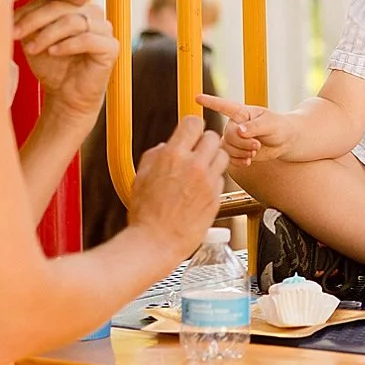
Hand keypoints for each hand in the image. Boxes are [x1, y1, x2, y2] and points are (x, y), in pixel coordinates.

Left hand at [16, 0, 113, 115]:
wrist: (66, 98)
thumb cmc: (52, 67)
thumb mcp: (35, 39)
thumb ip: (30, 20)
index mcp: (76, 7)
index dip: (29, 10)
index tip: (10, 23)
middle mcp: (93, 13)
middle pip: (62, 7)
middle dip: (36, 20)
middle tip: (17, 33)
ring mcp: (104, 29)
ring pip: (74, 21)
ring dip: (49, 34)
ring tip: (32, 48)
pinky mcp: (111, 47)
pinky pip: (88, 39)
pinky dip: (67, 45)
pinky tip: (53, 52)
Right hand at [132, 116, 226, 258]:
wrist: (156, 242)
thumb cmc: (146, 214)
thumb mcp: (142, 177)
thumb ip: (155, 156)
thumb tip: (164, 147)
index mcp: (173, 156)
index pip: (193, 123)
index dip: (192, 126)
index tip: (191, 132)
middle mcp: (194, 166)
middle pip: (213, 136)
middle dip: (205, 141)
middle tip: (198, 150)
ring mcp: (208, 182)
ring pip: (222, 156)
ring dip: (213, 159)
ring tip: (202, 169)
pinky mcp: (216, 197)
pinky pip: (221, 179)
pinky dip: (213, 181)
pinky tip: (200, 190)